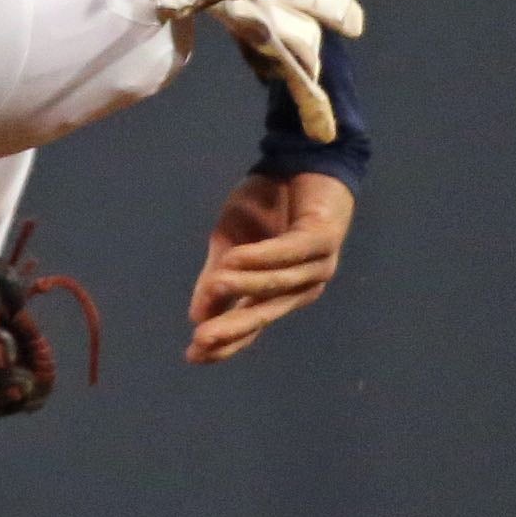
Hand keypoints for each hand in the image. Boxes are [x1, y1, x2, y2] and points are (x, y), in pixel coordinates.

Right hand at [185, 170, 354, 364]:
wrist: (301, 161)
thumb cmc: (268, 204)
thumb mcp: (231, 242)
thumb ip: (219, 276)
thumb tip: (197, 314)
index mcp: (279, 291)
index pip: (251, 323)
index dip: (224, 340)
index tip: (192, 355)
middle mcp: (301, 287)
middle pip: (265, 313)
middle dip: (233, 327)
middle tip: (201, 339)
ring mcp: (317, 265)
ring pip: (279, 283)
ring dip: (246, 285)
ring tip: (215, 286)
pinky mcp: (323, 238)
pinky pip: (291, 251)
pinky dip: (264, 256)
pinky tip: (236, 257)